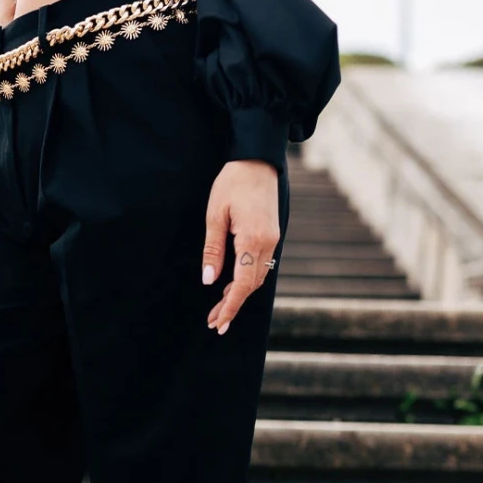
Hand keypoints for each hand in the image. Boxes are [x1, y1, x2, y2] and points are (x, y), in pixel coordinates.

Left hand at [201, 159, 279, 333]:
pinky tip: (232, 287)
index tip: (218, 322)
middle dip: (233, 305)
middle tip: (214, 322)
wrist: (258, 160)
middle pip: (252, 286)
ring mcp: (273, 240)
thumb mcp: (215, 215)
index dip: (230, 306)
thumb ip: (213, 250)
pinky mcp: (272, 235)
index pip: (243, 284)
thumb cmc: (232, 183)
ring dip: (239, 294)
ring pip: (258, 277)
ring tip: (218, 309)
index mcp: (253, 240)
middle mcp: (268, 243)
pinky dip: (246, 280)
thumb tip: (209, 280)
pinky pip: (260, 265)